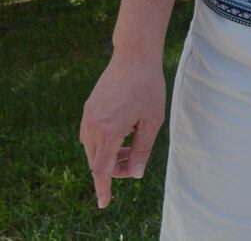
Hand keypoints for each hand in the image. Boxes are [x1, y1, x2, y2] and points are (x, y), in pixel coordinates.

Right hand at [80, 51, 167, 208]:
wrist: (133, 57)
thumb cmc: (148, 87)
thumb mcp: (153, 120)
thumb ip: (143, 149)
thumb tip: (136, 173)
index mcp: (109, 131)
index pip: (102, 170)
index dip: (104, 188)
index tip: (104, 203)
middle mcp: (92, 126)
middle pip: (97, 161)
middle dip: (114, 168)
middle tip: (135, 161)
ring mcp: (87, 117)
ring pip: (93, 149)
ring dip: (109, 155)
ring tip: (132, 144)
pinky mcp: (88, 110)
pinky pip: (91, 135)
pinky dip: (104, 142)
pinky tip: (122, 132)